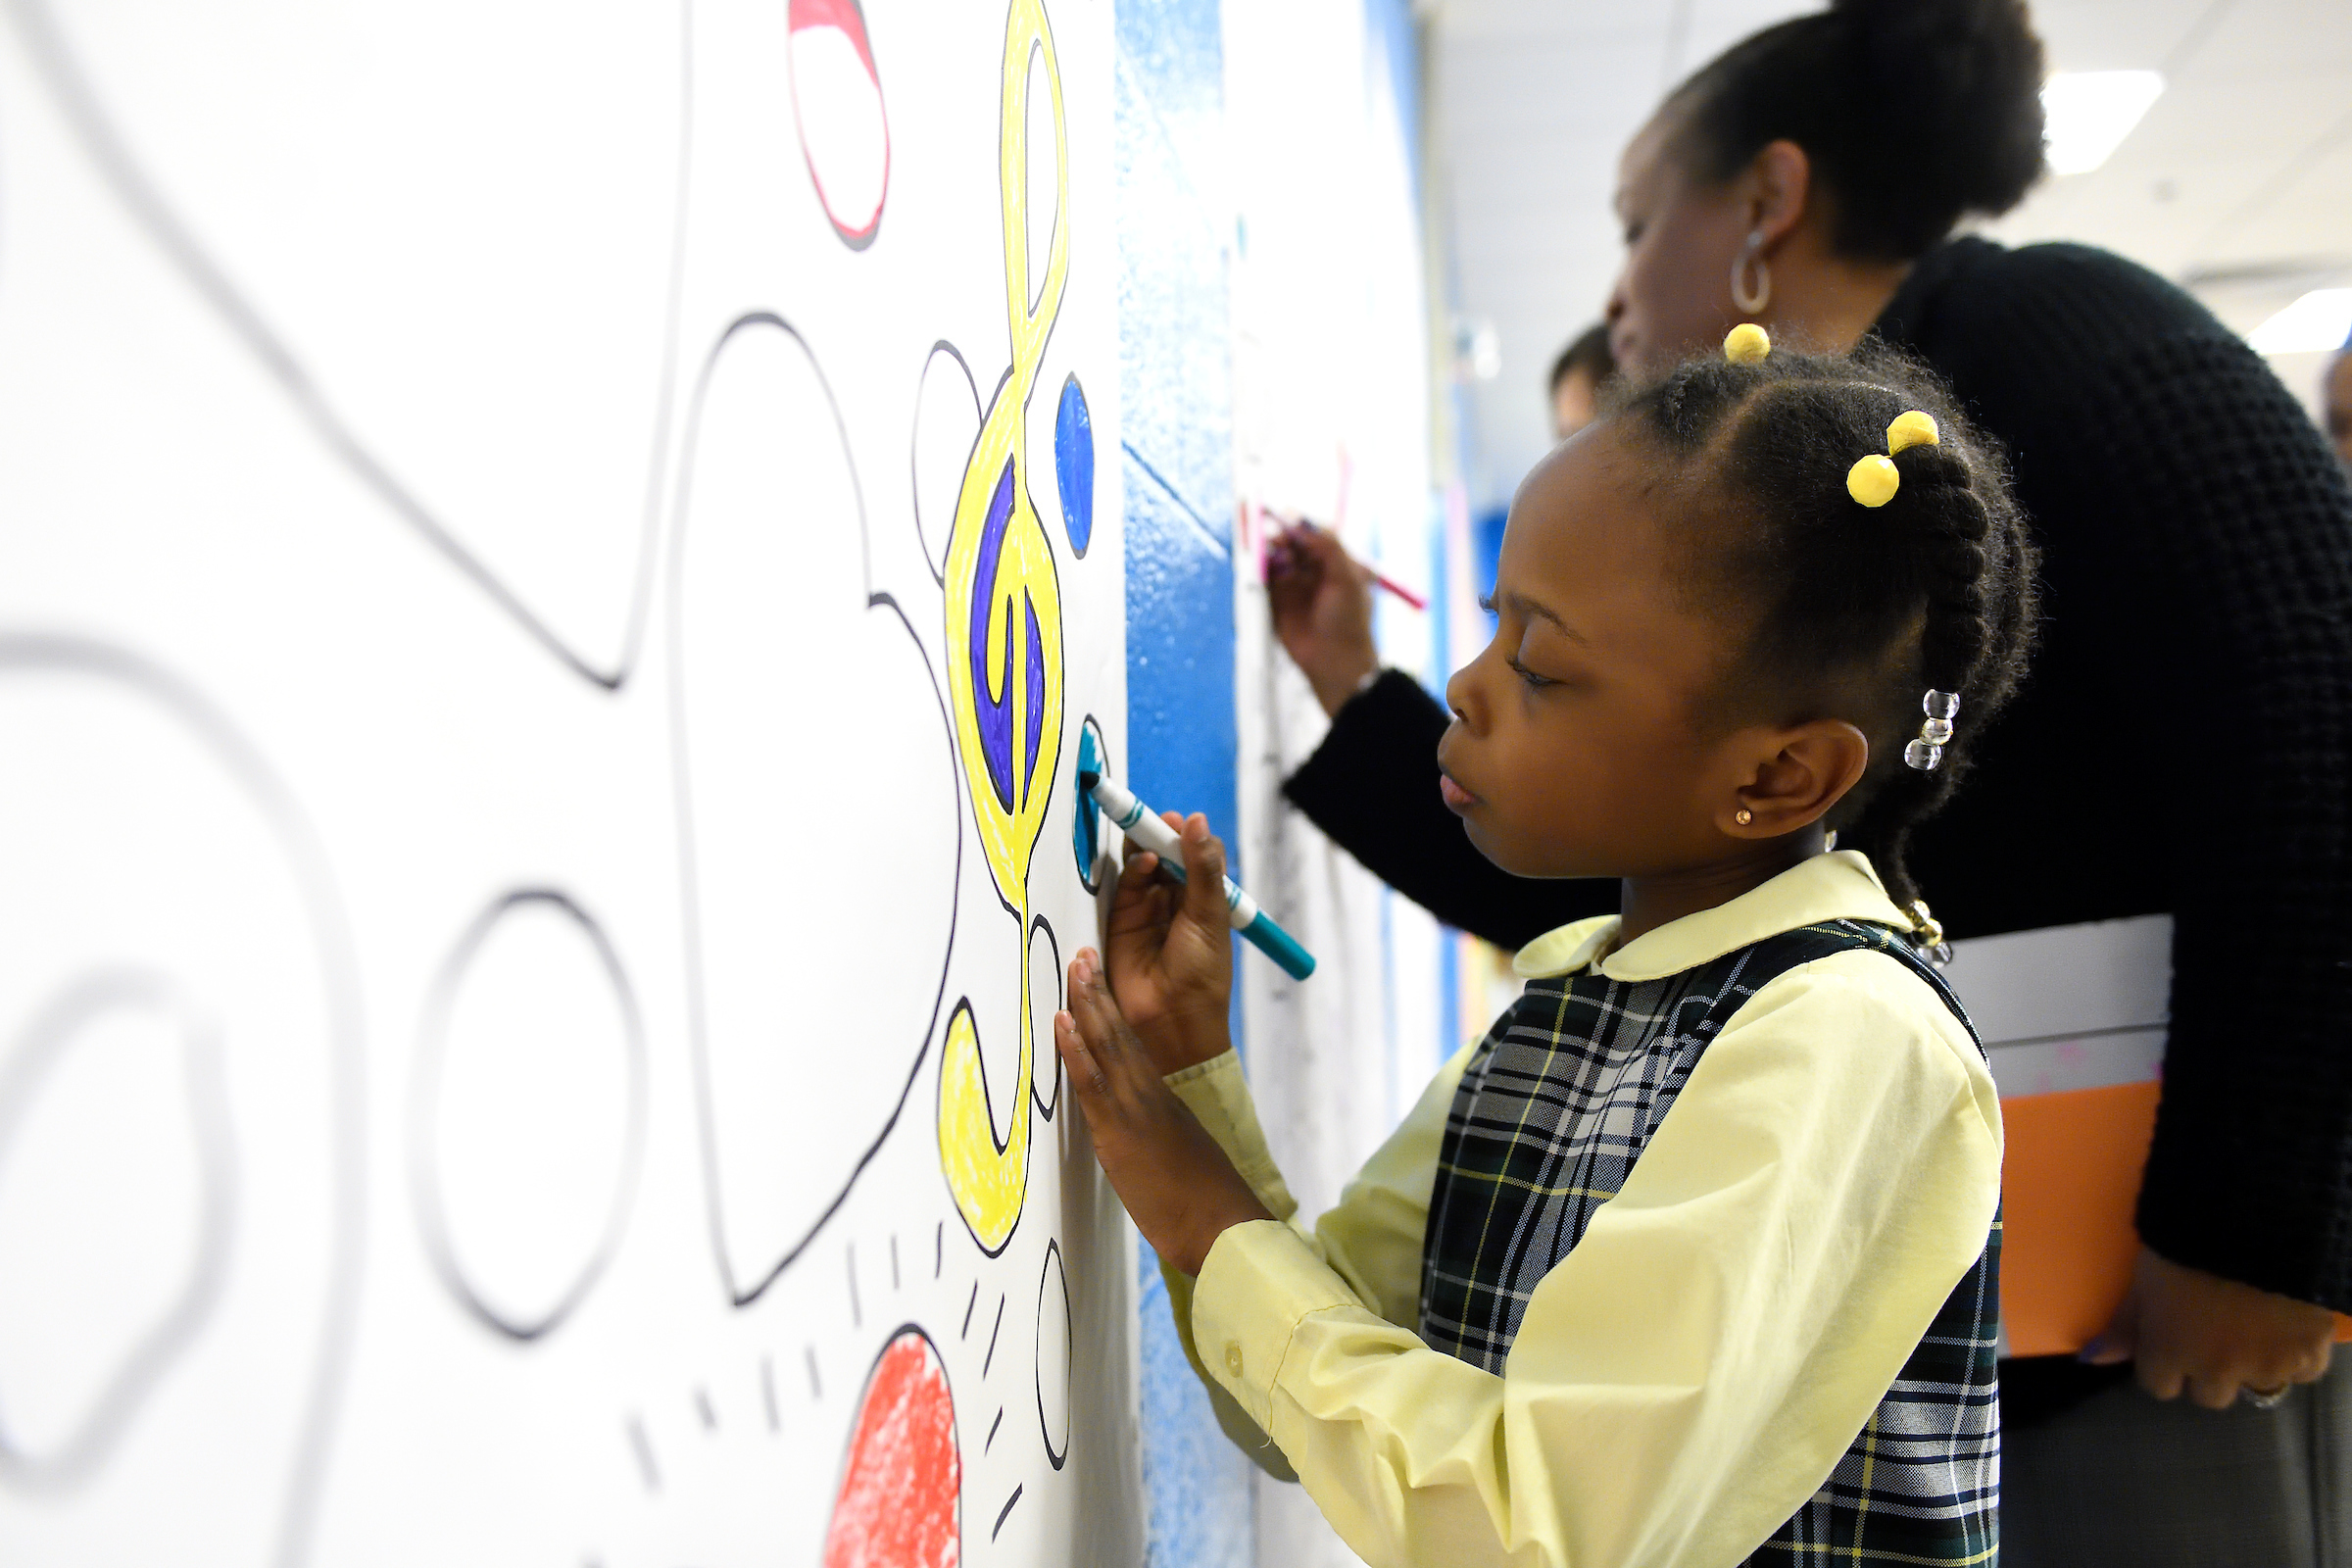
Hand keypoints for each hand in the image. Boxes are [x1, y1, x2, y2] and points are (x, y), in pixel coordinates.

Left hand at [1055, 949, 1272, 1275]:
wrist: (1222, 1229)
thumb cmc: (1205, 1206)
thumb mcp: (1181, 1161)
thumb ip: (1160, 1140)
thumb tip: (1144, 1137)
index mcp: (1164, 1102)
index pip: (1133, 1048)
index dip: (1114, 1013)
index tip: (1098, 981)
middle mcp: (1151, 1096)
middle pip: (1121, 1034)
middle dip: (1098, 993)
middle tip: (1083, 954)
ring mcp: (1136, 1111)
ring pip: (1108, 1047)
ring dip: (1088, 1004)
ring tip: (1075, 967)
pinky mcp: (1122, 1134)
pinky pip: (1094, 1083)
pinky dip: (1077, 1049)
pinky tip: (1063, 1022)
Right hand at [1102, 811, 1233, 1074]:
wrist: (1172, 1023)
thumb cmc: (1202, 973)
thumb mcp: (1209, 916)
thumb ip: (1202, 868)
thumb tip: (1196, 819)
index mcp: (1205, 901)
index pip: (1195, 857)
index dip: (1188, 837)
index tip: (1181, 820)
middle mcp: (1176, 903)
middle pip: (1165, 857)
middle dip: (1161, 837)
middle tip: (1157, 820)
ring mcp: (1147, 912)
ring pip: (1143, 869)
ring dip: (1146, 851)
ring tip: (1150, 841)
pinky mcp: (1120, 923)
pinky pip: (1124, 889)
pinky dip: (1132, 872)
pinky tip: (1143, 863)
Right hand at [1265, 519, 1376, 716]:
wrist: (1334, 662)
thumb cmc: (1349, 621)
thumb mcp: (1347, 577)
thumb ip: (1328, 547)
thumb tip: (1302, 525)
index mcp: (1337, 565)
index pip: (1316, 536)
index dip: (1301, 525)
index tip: (1287, 516)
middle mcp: (1315, 574)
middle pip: (1294, 545)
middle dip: (1283, 537)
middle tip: (1275, 535)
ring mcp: (1296, 588)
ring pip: (1278, 560)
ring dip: (1272, 553)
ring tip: (1272, 554)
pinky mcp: (1277, 603)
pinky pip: (1265, 580)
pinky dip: (1261, 571)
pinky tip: (1261, 567)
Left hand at [2083, 1246, 2335, 1407]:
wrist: (2257, 1221)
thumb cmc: (2185, 1242)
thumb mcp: (2146, 1277)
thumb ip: (2125, 1323)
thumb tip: (2090, 1359)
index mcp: (2170, 1352)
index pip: (2159, 1386)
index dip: (2165, 1363)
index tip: (2174, 1341)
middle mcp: (2217, 1371)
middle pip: (2210, 1394)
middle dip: (2209, 1371)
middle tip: (2217, 1336)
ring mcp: (2267, 1367)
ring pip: (2258, 1386)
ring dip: (2255, 1365)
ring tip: (2256, 1327)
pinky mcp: (2310, 1354)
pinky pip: (2305, 1372)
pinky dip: (2298, 1356)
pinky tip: (2290, 1326)